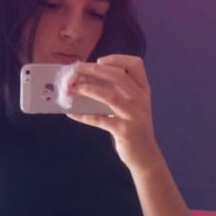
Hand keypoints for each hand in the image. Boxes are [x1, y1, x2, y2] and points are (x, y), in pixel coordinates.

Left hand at [66, 54, 161, 172]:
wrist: (145, 156)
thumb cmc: (133, 127)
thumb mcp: (131, 106)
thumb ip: (117, 91)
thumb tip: (84, 80)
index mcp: (143, 90)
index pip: (136, 64)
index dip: (116, 59)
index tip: (98, 61)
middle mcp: (141, 99)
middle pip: (118, 76)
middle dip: (94, 70)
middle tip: (75, 70)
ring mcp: (134, 115)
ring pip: (109, 96)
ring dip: (87, 89)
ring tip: (71, 88)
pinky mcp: (124, 130)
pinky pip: (99, 120)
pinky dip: (83, 115)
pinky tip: (71, 113)